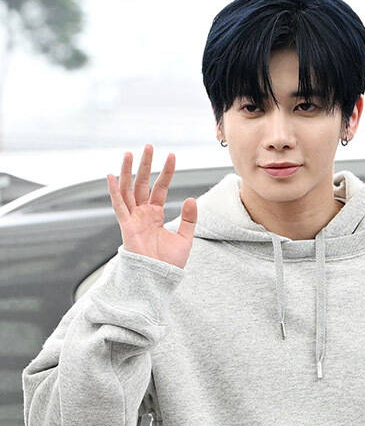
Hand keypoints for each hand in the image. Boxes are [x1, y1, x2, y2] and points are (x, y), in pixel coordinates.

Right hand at [106, 143, 196, 269]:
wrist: (159, 279)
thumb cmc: (170, 263)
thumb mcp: (184, 238)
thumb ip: (188, 219)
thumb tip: (190, 199)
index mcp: (155, 214)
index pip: (160, 188)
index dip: (166, 172)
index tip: (172, 157)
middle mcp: (143, 213)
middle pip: (142, 183)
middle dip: (145, 165)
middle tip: (149, 146)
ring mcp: (133, 218)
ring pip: (128, 190)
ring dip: (128, 172)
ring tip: (129, 153)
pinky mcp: (126, 227)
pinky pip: (119, 206)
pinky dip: (114, 192)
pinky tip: (111, 176)